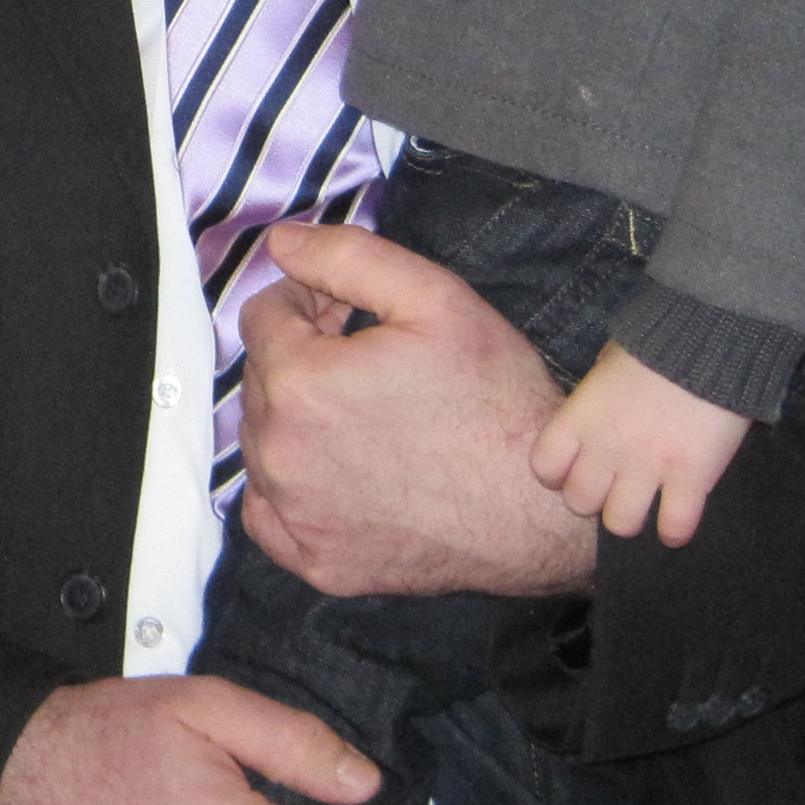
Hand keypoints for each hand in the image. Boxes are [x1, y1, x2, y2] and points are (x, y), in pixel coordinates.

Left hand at [239, 222, 595, 597]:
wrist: (541, 509)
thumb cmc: (497, 401)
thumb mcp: (437, 300)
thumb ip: (348, 258)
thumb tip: (281, 243)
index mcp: (300, 382)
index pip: (262, 316)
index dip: (309, 304)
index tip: (348, 316)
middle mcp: (279, 453)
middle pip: (262, 378)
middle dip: (303, 360)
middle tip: (370, 366)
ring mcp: (294, 515)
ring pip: (263, 442)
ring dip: (297, 420)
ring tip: (368, 420)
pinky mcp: (315, 562)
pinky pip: (268, 513)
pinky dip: (291, 489)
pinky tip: (343, 473)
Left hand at [531, 342, 753, 544]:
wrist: (708, 340)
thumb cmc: (654, 345)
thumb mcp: (606, 364)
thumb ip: (595, 397)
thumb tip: (596, 409)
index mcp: (579, 418)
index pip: (544, 467)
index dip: (557, 474)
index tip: (573, 469)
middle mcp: (606, 449)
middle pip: (579, 503)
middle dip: (594, 498)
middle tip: (613, 486)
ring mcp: (648, 468)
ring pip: (620, 524)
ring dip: (630, 517)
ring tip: (645, 504)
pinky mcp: (691, 479)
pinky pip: (673, 528)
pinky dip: (675, 531)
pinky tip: (677, 520)